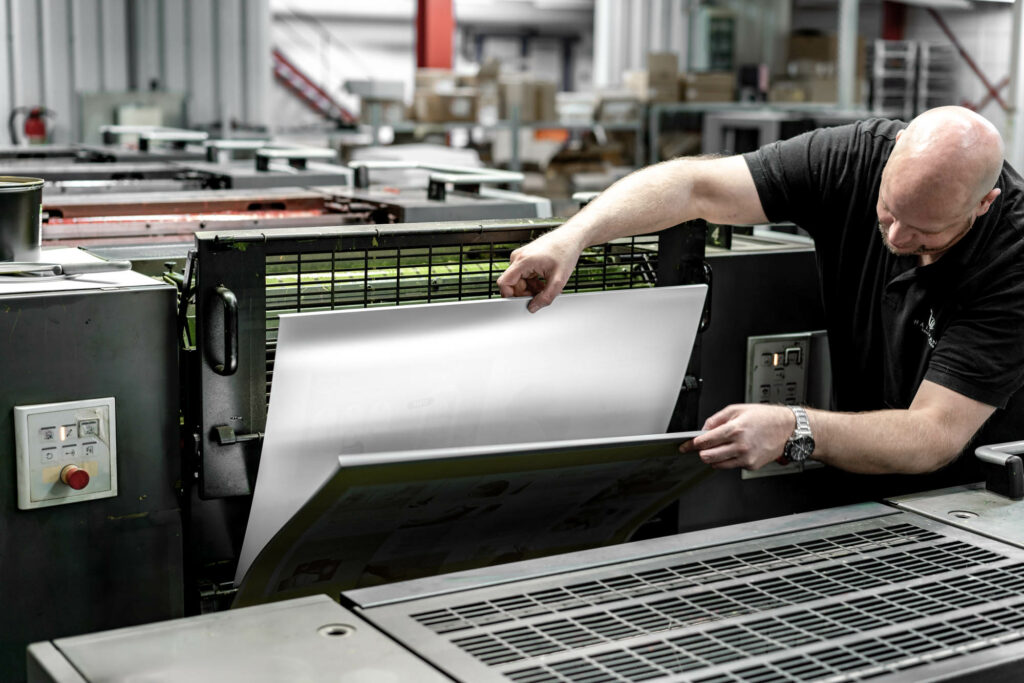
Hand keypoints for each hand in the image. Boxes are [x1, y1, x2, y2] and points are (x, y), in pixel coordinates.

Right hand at [497, 231, 582, 312]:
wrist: (571, 237)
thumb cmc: (566, 251)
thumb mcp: (559, 280)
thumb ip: (546, 297)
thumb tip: (533, 307)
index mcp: (523, 261)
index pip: (504, 283)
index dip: (510, 296)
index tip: (520, 302)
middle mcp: (518, 257)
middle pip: (513, 284)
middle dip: (526, 293)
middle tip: (541, 296)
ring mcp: (521, 257)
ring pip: (519, 281)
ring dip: (531, 288)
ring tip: (546, 288)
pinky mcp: (526, 258)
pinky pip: (524, 276)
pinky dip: (533, 282)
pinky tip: (544, 282)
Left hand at [680, 404, 795, 469]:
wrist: (788, 429)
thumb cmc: (765, 417)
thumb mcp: (738, 409)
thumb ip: (717, 419)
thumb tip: (703, 429)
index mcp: (735, 429)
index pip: (705, 441)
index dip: (692, 444)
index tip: (685, 446)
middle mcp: (740, 445)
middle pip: (708, 456)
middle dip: (701, 452)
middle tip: (702, 448)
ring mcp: (746, 457)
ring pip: (718, 464)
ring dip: (713, 458)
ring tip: (720, 448)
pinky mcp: (752, 465)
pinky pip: (731, 466)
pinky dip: (728, 460)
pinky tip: (734, 450)